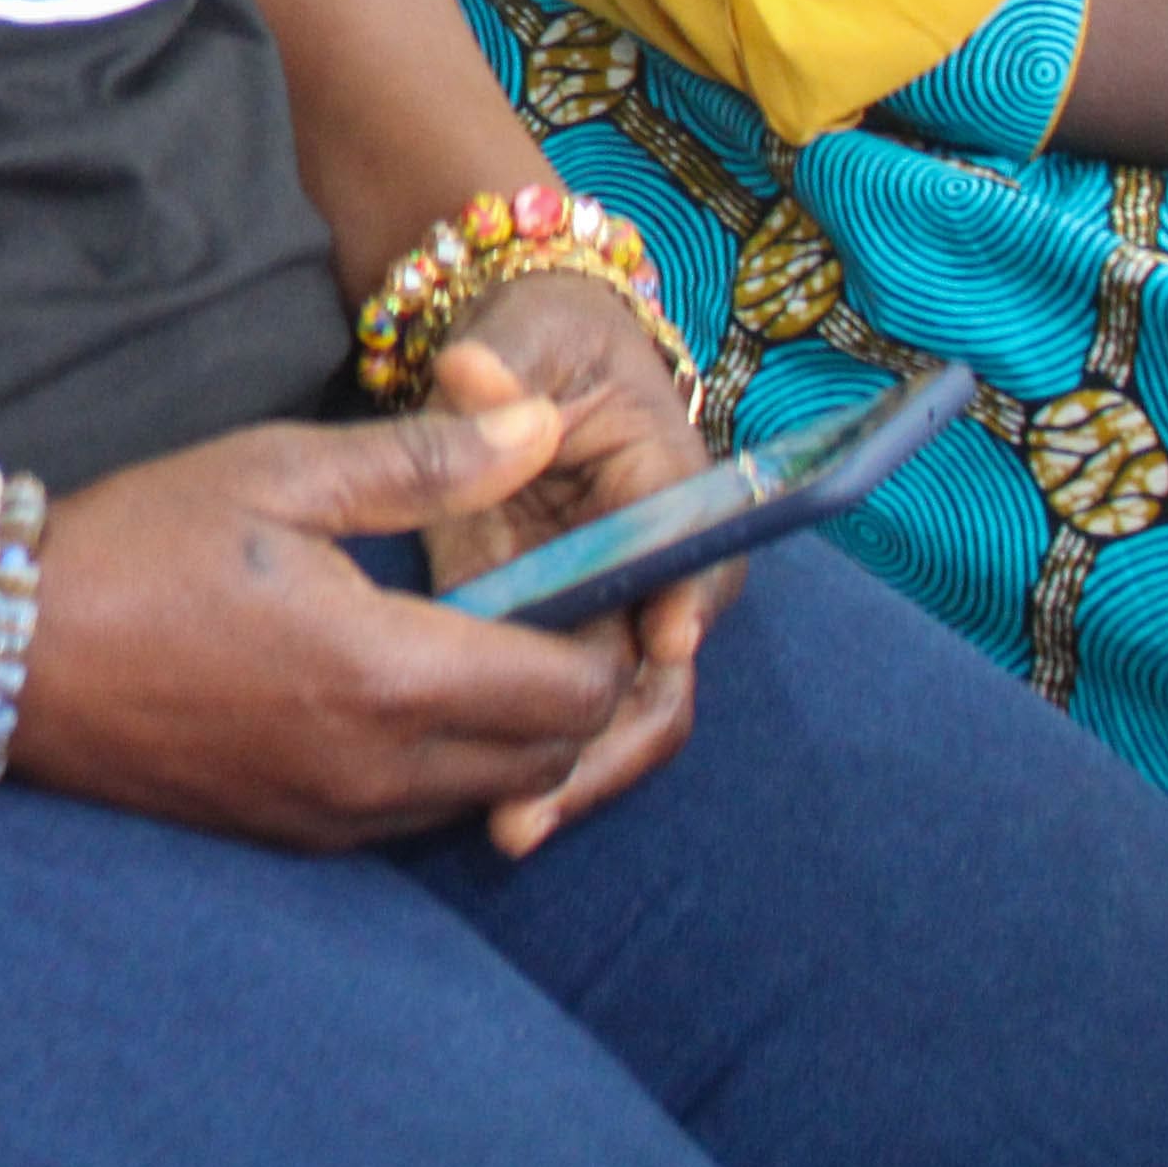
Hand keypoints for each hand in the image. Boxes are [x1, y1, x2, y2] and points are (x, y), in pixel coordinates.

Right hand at [0, 390, 635, 852]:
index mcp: (386, 671)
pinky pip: (418, 816)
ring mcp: (338, 815)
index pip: (573, 689)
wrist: (9, 649)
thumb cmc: (138, 542)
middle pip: (551, 758)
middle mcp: (378, 767)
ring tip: (464, 645)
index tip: (580, 582)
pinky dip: (441, 765)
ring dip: (508, 733)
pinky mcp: (298, 836)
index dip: (602, 637)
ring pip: (490, 795)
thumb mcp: (277, 471)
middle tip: (535, 610)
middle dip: (570, 690)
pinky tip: (388, 692)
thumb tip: (541, 429)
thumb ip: (424, 459)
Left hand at [422, 275, 729, 851]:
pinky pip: (559, 705)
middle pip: (662, 665)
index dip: (682, 603)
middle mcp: (657, 562)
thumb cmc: (541, 339)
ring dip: (576, 768)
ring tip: (514, 831)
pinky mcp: (558, 627)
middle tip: (551, 798)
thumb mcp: (524, 335)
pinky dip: (534, 756)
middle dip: (615, 732)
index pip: (694, 554)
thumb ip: (502, 361)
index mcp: (672, 485)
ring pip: (616, 705)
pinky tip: (489, 814)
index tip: (662, 645)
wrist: (526, 357)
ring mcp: (609, 604)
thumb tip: (473, 374)